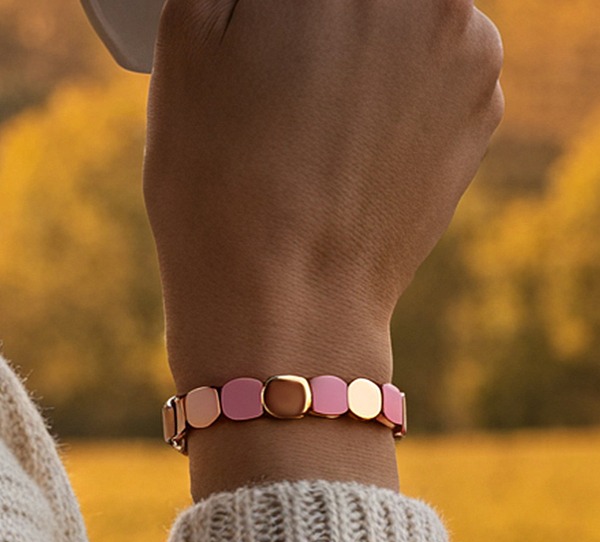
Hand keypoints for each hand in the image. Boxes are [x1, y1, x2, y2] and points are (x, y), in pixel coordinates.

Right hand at [143, 0, 503, 392]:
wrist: (286, 300)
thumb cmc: (220, 176)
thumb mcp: (188, 31)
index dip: (281, 11)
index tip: (265, 37)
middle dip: (326, 15)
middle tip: (284, 65)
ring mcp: (471, 51)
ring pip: (411, 14)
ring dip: (369, 39)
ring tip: (314, 113)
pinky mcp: (481, 115)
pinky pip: (438, 70)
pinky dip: (402, 88)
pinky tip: (354, 143)